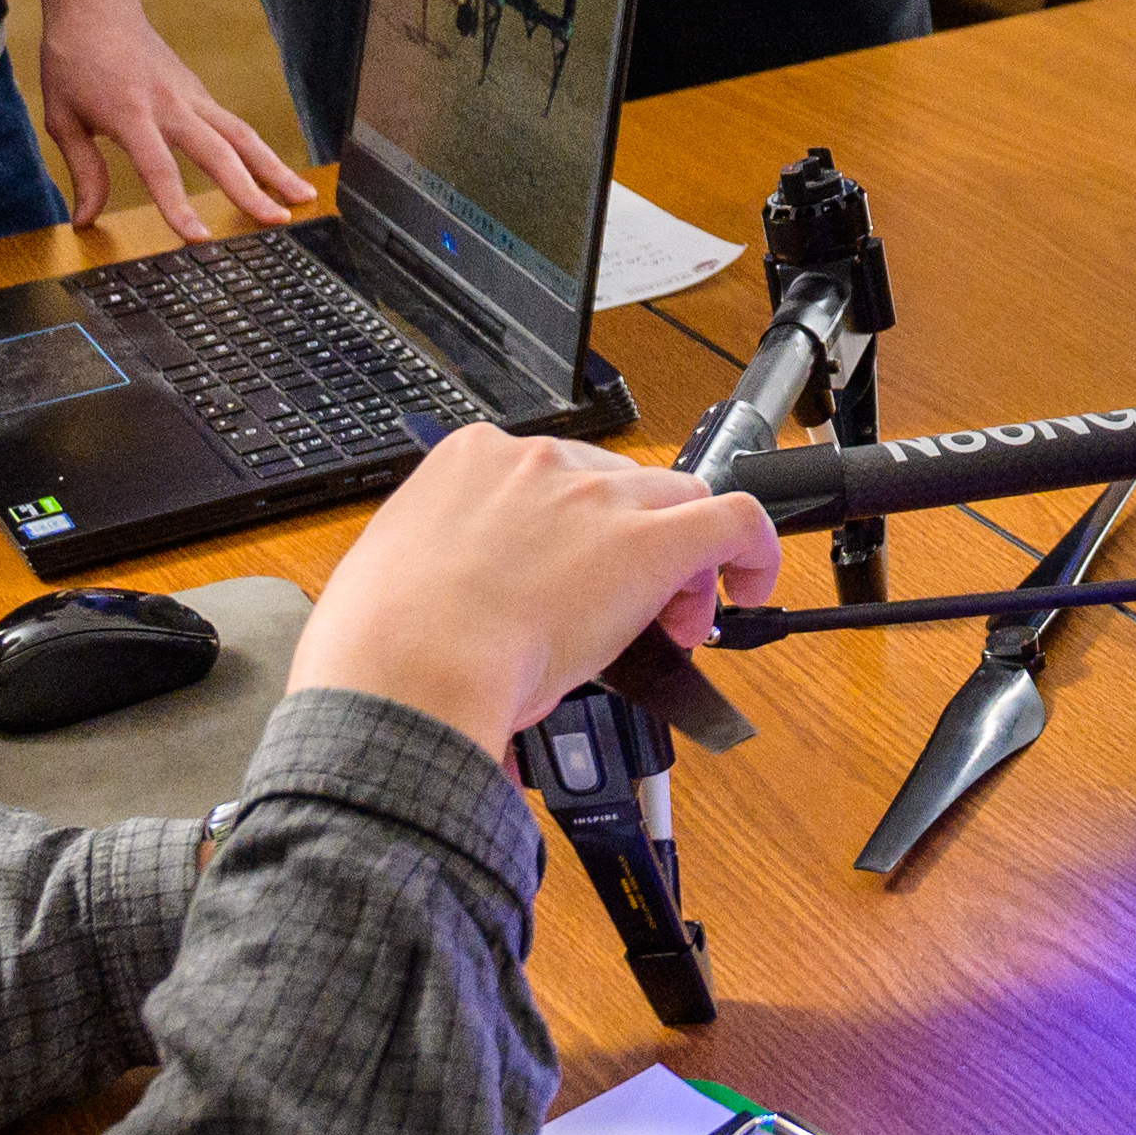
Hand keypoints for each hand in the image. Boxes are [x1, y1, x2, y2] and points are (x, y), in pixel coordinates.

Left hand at [4, 0, 318, 239]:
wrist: (96, 2)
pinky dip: (257, 152)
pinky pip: (233, 125)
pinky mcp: (198, 91)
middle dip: (251, 190)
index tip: (198, 239)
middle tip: (278, 222)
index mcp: (130, 113)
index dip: (178, 206)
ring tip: (303, 197)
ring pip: (242, 135)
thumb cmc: (73, 57)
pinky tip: (274, 175)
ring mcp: (190, 95)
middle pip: (219, 152)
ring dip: (274, 168)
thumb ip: (83, 169)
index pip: (159, 168)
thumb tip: (85, 218)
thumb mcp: (62, 117)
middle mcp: (170, 104)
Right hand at [292, 430, 783, 755]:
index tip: (574, 575)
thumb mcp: (393, 573)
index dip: (577, 531)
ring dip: (681, 559)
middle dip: (630, 545)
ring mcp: (597, 497)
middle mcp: (541, 464)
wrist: (406, 673)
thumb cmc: (382, 645)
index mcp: (470, 462)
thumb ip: (439, 566)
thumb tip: (451, 600)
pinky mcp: (650, 542)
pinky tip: (750, 587)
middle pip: (619, 487)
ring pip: (676, 500)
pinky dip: (753, 549)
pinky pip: (734, 520)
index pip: (551, 477)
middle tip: (624, 614)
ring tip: (671, 622)